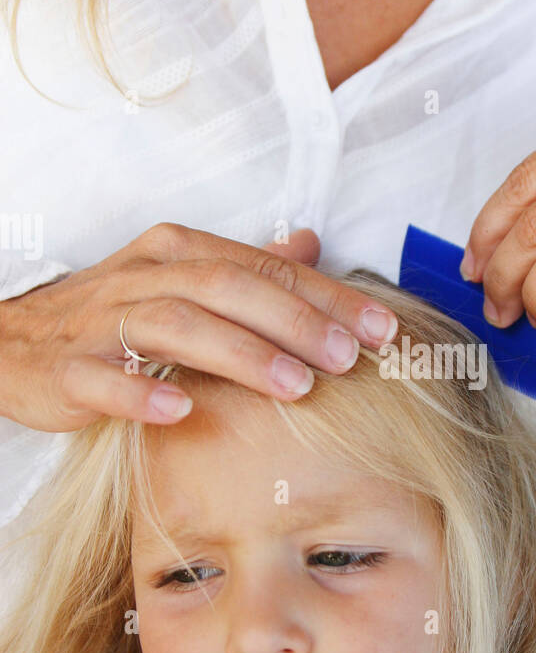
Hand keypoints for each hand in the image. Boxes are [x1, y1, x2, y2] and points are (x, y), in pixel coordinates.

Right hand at [0, 224, 397, 430]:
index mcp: (177, 252)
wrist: (9, 342)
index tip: (381, 330)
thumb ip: (246, 265)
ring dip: (239, 355)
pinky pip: (102, 378)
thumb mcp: (179, 280)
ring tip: (295, 387)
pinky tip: (180, 409)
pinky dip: (138, 392)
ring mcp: (100, 321)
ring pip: (175, 325)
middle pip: (228, 289)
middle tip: (349, 358)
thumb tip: (311, 243)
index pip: (263, 268)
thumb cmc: (109, 315)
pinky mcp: (65, 368)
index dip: (325, 297)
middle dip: (294, 321)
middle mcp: (143, 276)